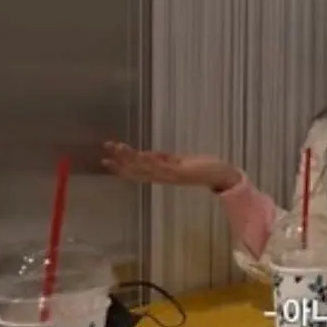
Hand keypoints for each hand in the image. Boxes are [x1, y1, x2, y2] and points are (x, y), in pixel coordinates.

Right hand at [102, 141, 241, 191]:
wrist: (221, 175)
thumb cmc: (202, 167)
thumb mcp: (179, 161)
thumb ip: (164, 159)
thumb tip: (148, 154)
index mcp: (162, 175)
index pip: (137, 172)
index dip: (121, 167)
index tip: (105, 160)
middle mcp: (164, 178)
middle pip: (138, 172)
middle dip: (121, 164)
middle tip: (104, 157)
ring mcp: (171, 176)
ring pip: (146, 168)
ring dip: (131, 159)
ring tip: (117, 148)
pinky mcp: (181, 172)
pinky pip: (162, 166)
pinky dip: (150, 160)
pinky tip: (141, 154)